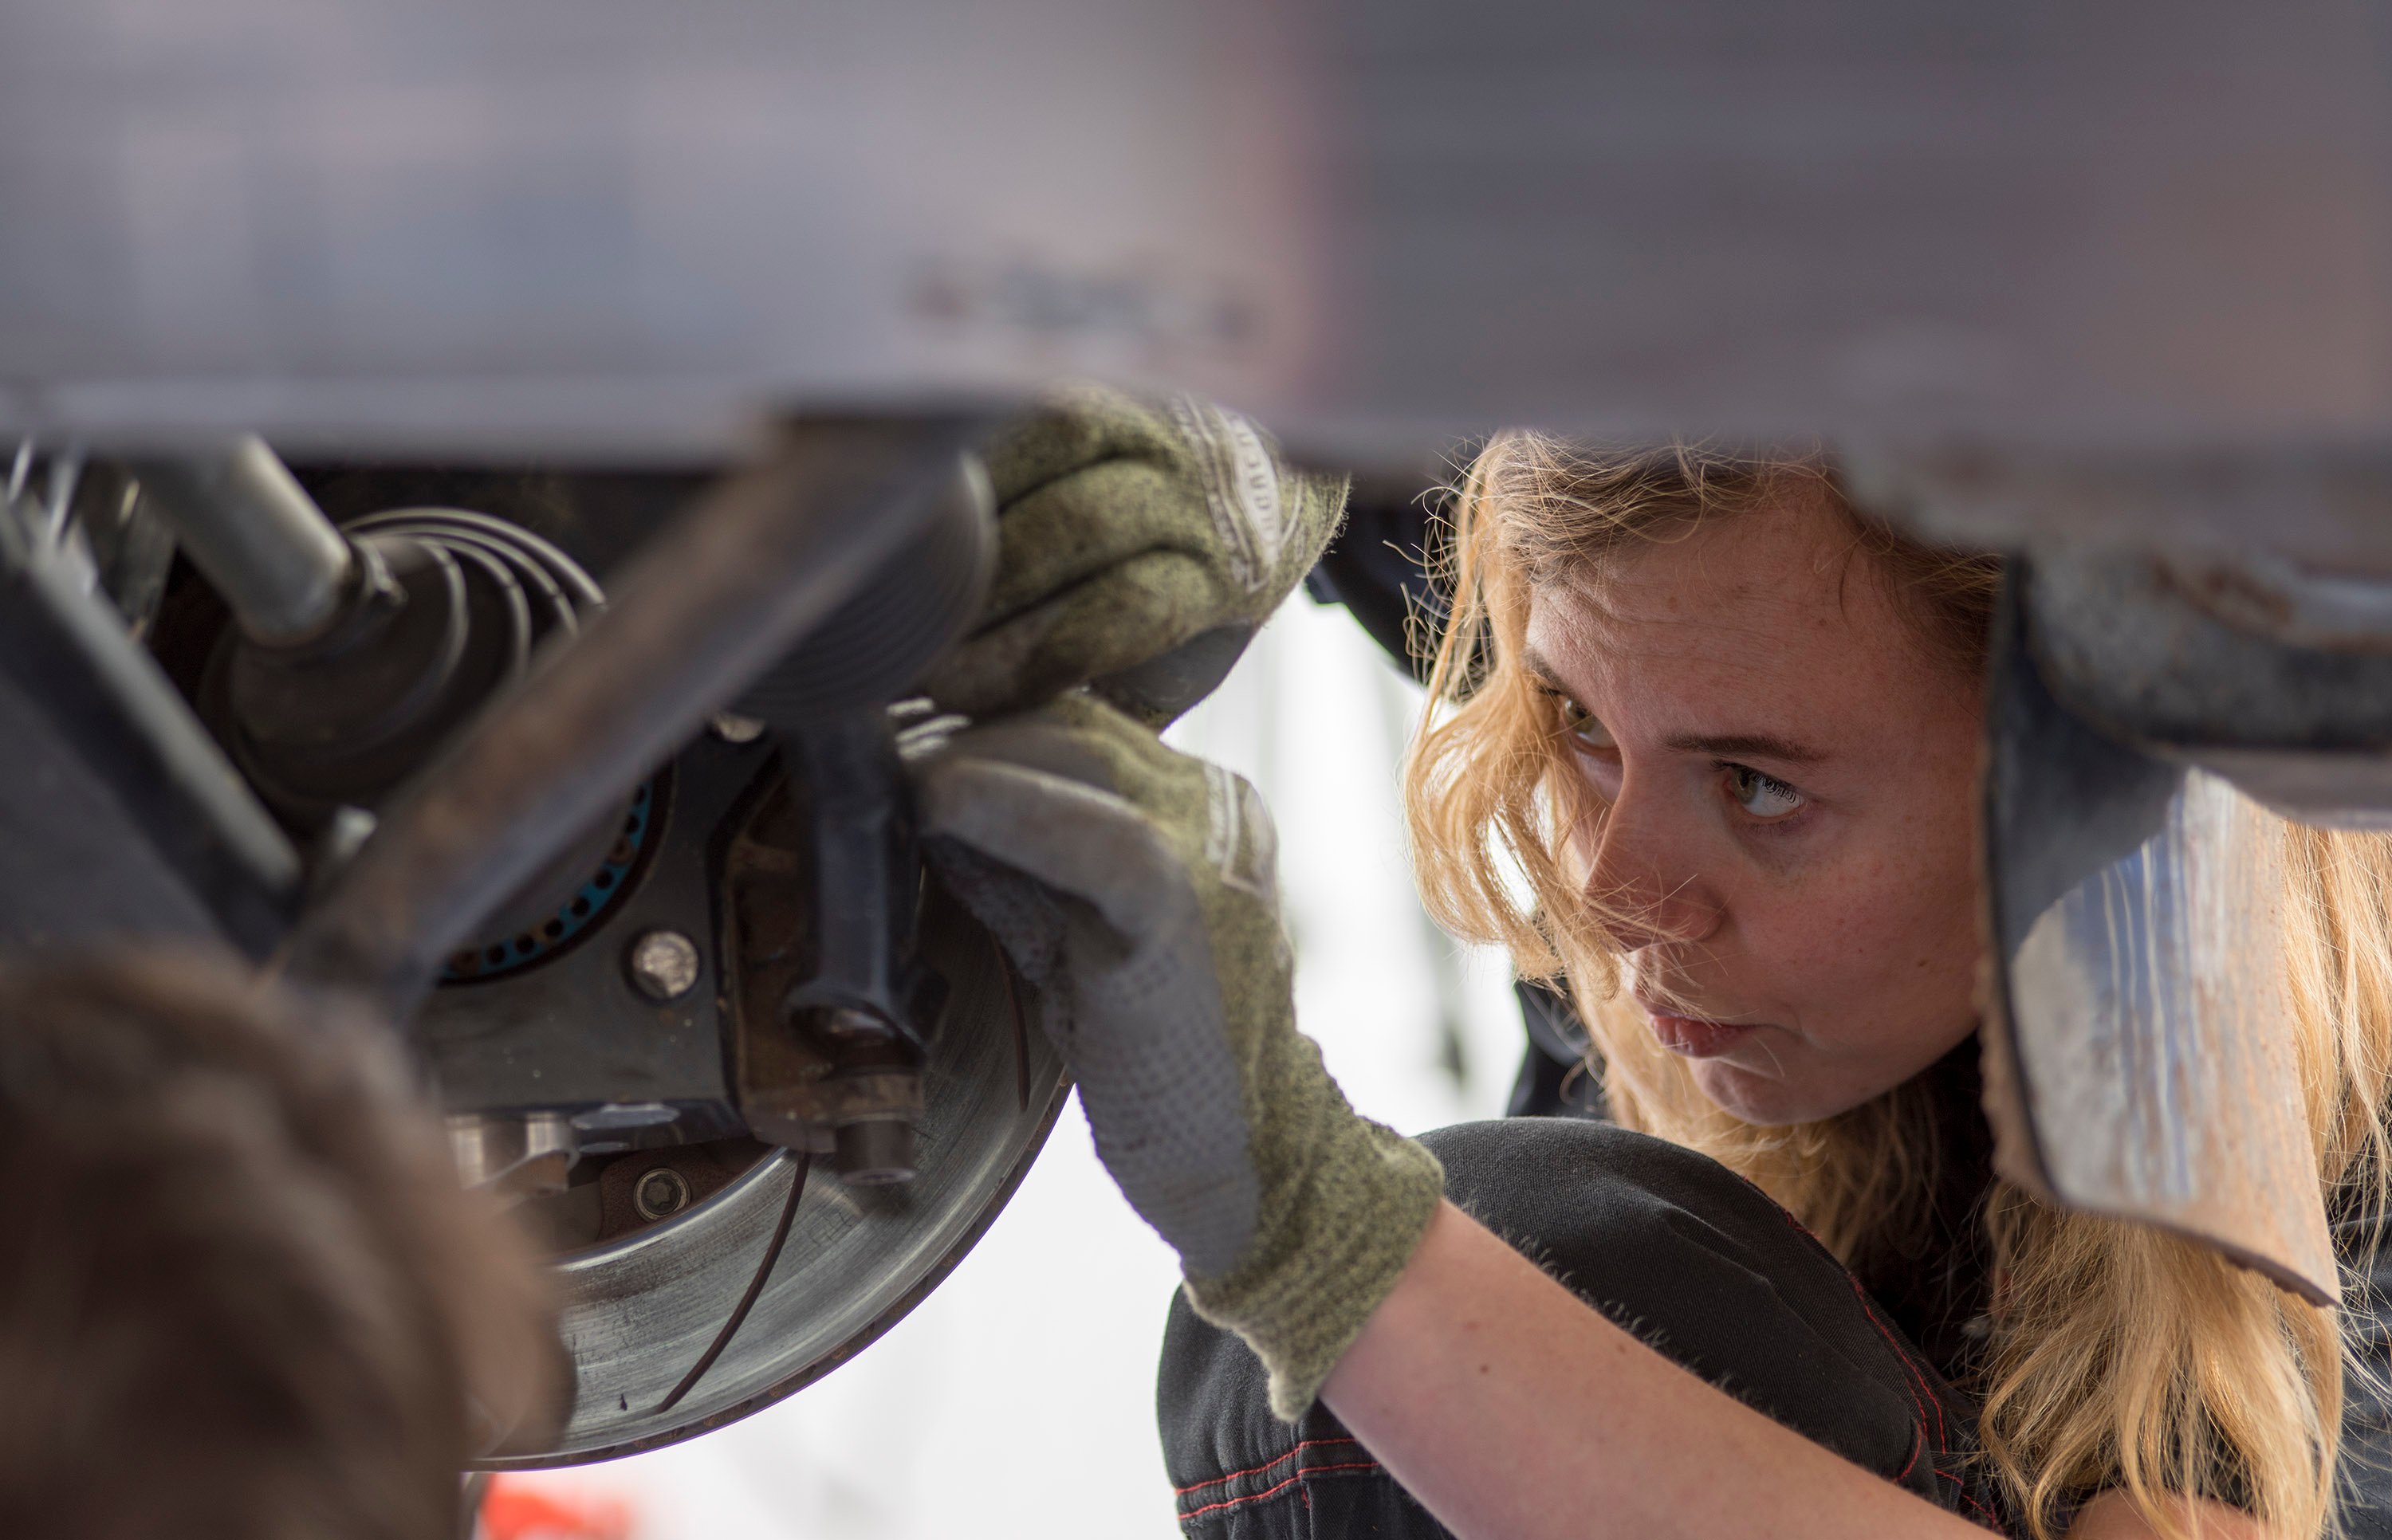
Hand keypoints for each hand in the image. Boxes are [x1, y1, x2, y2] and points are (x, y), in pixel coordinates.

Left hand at [906, 693, 1442, 1416]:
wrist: (1247, 1159)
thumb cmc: (1156, 1057)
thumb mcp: (1075, 931)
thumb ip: (1017, 861)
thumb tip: (916, 795)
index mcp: (1195, 799)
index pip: (1067, 717)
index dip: (972, 720)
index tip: (892, 737)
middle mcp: (1211, 801)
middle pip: (1060, 717)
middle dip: (955, 731)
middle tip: (865, 761)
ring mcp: (1206, 842)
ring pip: (1066, 748)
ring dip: (959, 757)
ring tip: (884, 784)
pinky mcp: (1185, 900)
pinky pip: (1086, 829)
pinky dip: (997, 806)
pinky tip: (931, 802)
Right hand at [922, 387, 1348, 725]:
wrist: (1276, 488)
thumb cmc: (1201, 598)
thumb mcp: (1185, 666)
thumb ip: (1113, 699)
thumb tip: (1016, 746)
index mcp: (1225, 575)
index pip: (1123, 612)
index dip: (1026, 657)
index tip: (955, 696)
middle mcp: (1201, 489)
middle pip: (1078, 530)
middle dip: (982, 593)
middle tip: (911, 645)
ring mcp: (1161, 427)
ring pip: (1060, 450)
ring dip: (975, 515)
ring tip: (916, 578)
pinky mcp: (1119, 387)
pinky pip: (1041, 408)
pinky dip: (983, 454)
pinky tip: (934, 506)